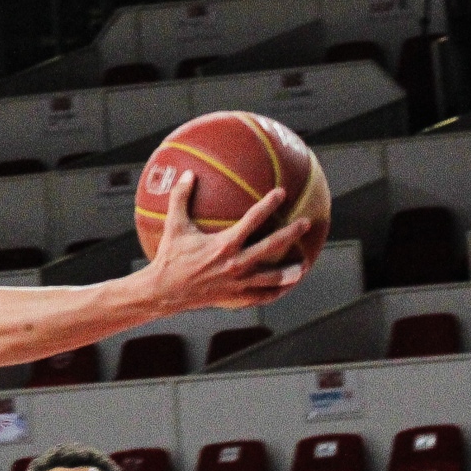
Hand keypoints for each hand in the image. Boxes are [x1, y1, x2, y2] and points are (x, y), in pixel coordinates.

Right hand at [140, 173, 310, 311]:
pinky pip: (261, 297)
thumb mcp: (173, 225)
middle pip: (271, 247)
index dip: (269, 204)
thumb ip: (180, 198)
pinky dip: (275, 292)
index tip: (282, 193)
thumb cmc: (169, 257)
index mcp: (224, 244)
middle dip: (291, 233)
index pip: (253, 220)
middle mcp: (235, 263)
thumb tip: (188, 173)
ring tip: (304, 266)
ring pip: (272, 278)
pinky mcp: (235, 297)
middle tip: (306, 223)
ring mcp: (237, 283)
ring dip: (291, 272)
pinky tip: (284, 289)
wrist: (164, 291)